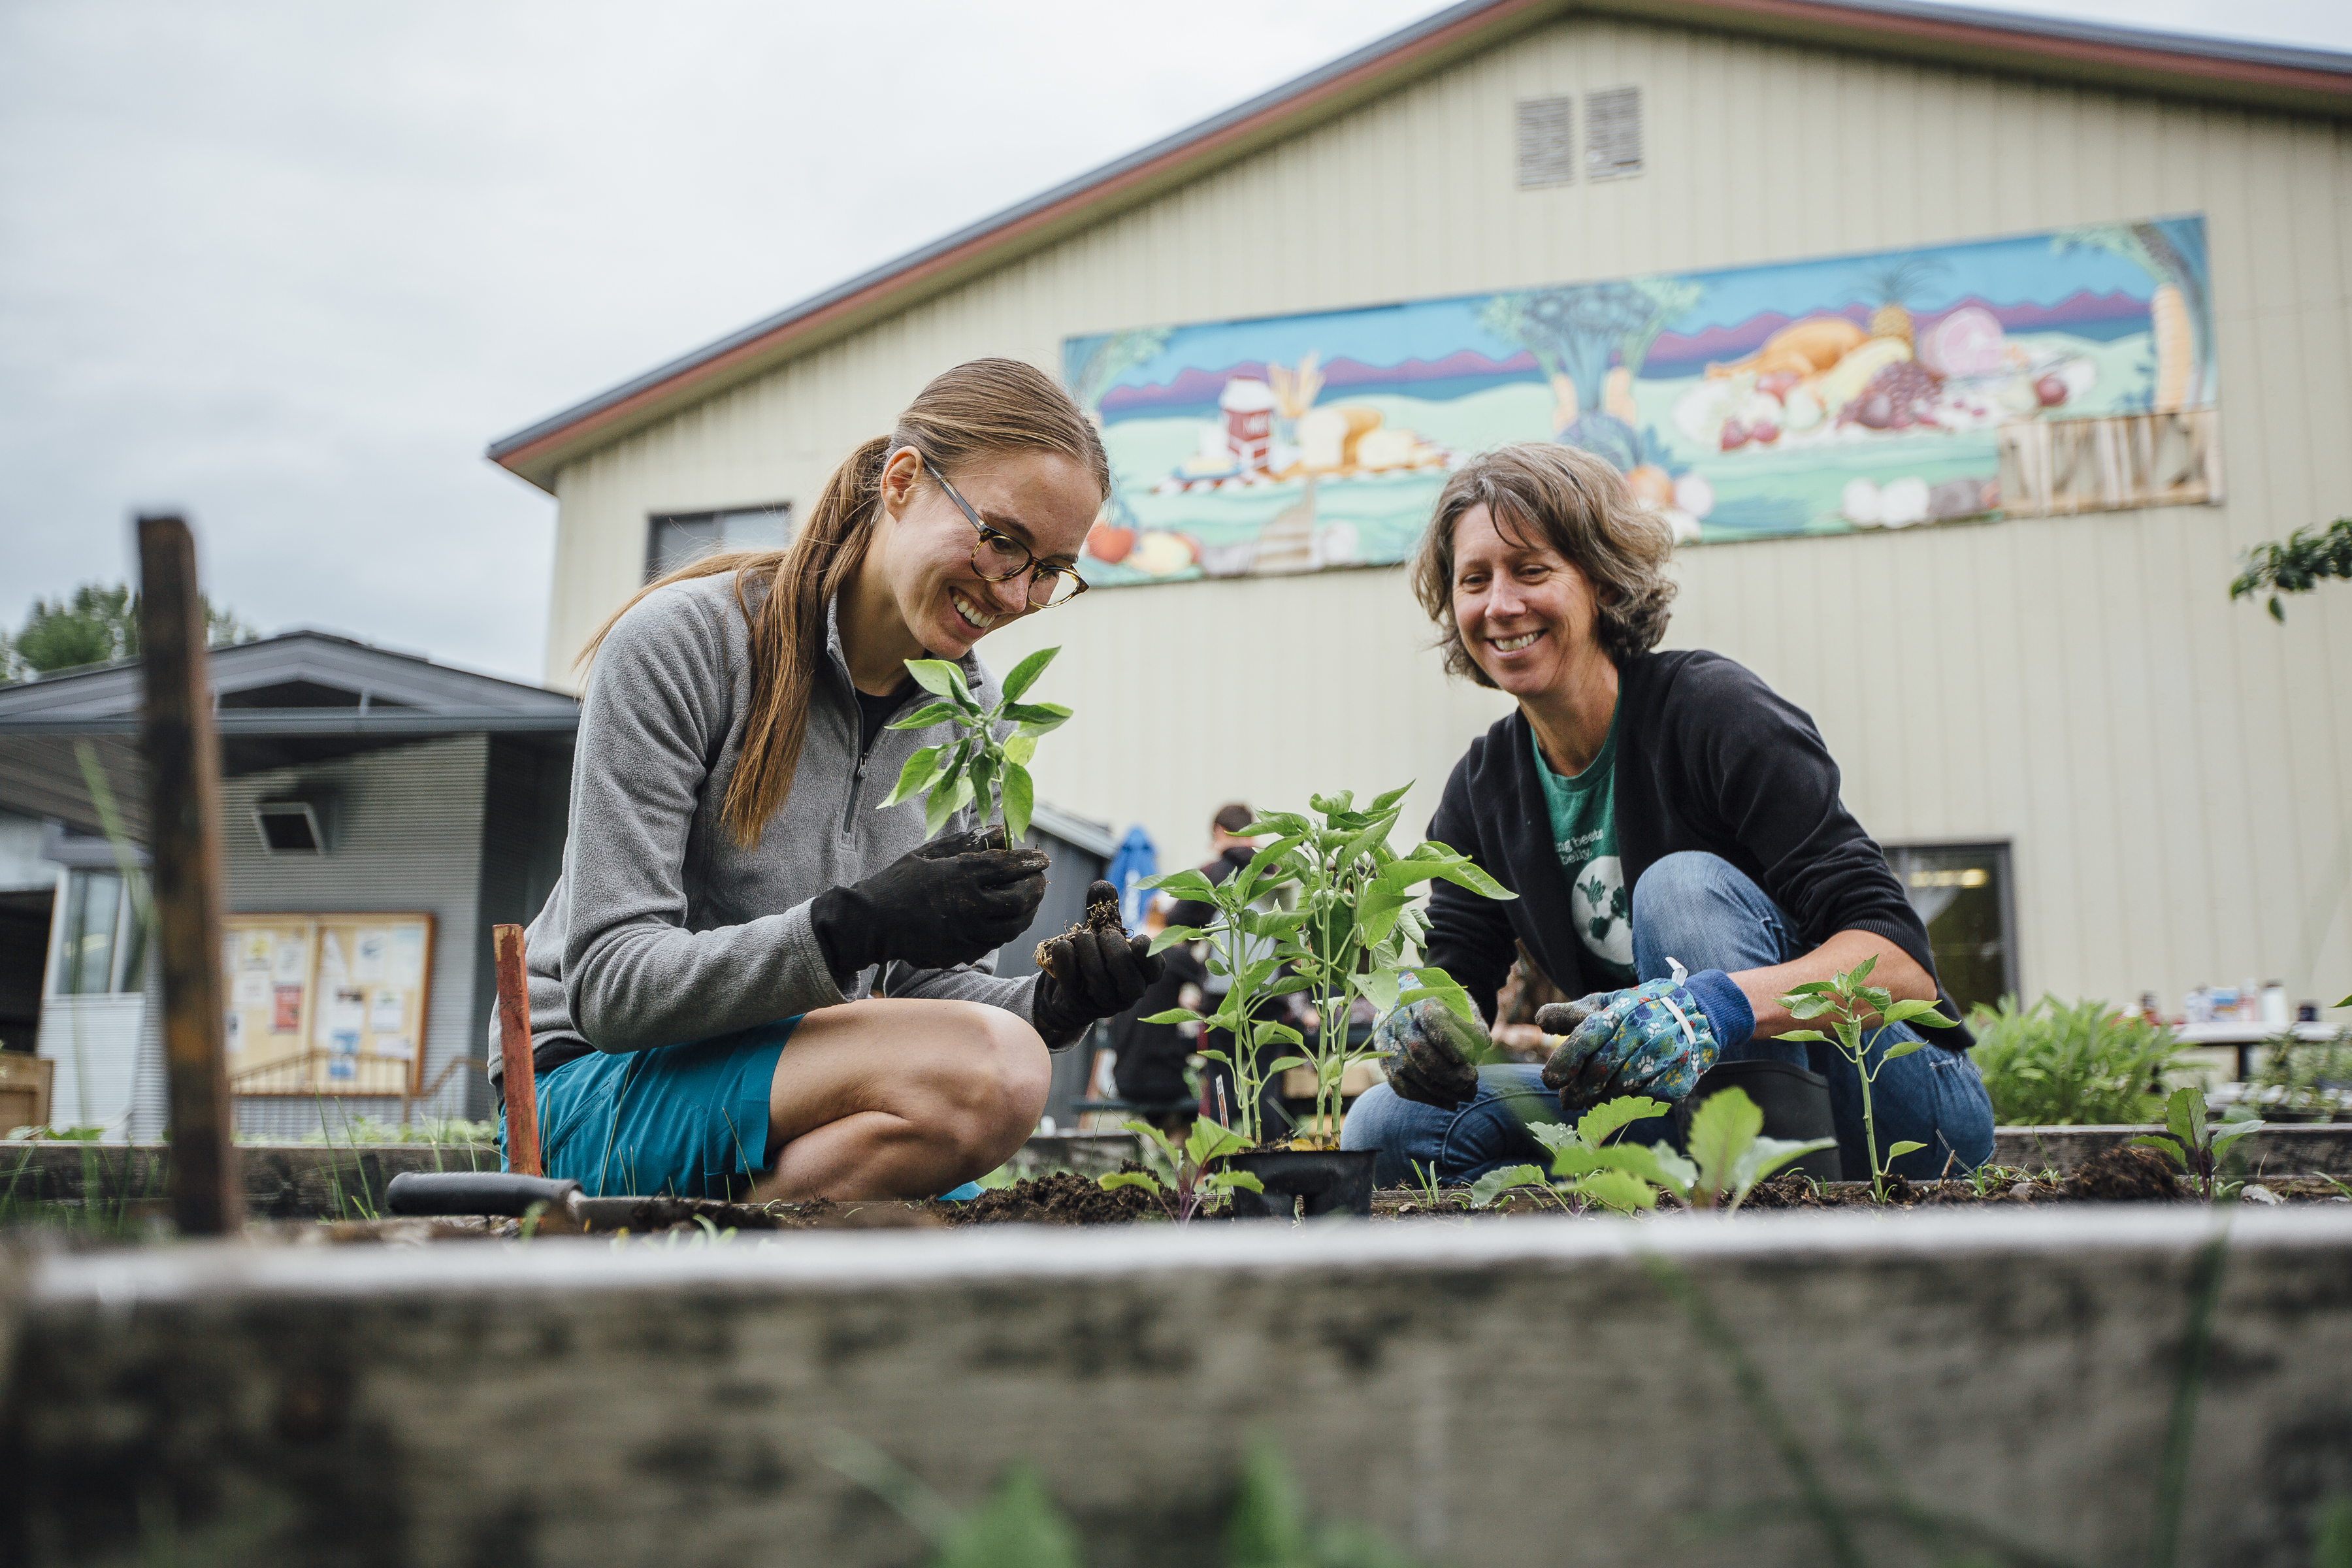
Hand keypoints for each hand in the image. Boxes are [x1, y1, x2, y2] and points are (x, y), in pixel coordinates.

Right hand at [811, 827, 1048, 979]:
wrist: (872, 923)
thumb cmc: (899, 882)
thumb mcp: (929, 853)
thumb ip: (966, 841)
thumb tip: (1000, 830)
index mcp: (959, 876)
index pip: (1008, 867)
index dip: (1030, 862)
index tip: (1042, 858)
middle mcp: (967, 906)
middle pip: (1019, 900)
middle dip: (1037, 889)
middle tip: (1041, 880)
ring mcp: (965, 934)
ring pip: (1012, 927)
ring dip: (1028, 912)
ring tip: (1030, 900)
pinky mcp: (960, 953)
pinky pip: (994, 942)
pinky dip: (1007, 929)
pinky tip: (1007, 919)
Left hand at [1031, 880, 1164, 1043]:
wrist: (1073, 987)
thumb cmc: (1101, 955)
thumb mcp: (1108, 932)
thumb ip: (1109, 909)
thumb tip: (1102, 886)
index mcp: (1146, 975)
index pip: (1155, 968)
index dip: (1145, 952)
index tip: (1136, 939)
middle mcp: (1130, 993)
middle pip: (1122, 963)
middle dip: (1108, 940)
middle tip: (1102, 934)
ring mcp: (1104, 1001)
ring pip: (1095, 972)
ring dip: (1085, 945)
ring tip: (1081, 937)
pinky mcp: (1078, 1003)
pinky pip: (1069, 976)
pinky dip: (1065, 955)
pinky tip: (1063, 945)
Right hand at [1373, 996, 1493, 1108]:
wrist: (1414, 1009)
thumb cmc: (1448, 1010)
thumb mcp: (1465, 1010)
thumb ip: (1473, 1028)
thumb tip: (1475, 1051)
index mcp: (1419, 998)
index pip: (1432, 1019)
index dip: (1450, 1040)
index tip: (1468, 1054)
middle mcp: (1397, 1020)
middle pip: (1419, 1049)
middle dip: (1449, 1071)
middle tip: (1472, 1080)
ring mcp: (1387, 1044)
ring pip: (1411, 1072)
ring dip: (1444, 1089)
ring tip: (1469, 1094)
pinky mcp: (1386, 1065)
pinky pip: (1404, 1088)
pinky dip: (1430, 1099)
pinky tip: (1452, 1102)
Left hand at [1536, 970, 1749, 1111]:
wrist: (1698, 1011)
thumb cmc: (1640, 1010)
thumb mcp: (1606, 1004)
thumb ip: (1572, 1015)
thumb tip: (1540, 1021)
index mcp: (1622, 1008)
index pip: (1588, 1035)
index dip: (1566, 1060)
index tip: (1550, 1080)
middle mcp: (1646, 1026)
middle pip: (1604, 1066)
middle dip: (1581, 1088)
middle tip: (1569, 1100)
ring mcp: (1670, 1048)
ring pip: (1627, 1083)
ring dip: (1604, 1097)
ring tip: (1593, 1101)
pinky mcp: (1687, 1070)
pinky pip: (1653, 1095)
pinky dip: (1635, 1100)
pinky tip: (1625, 1099)